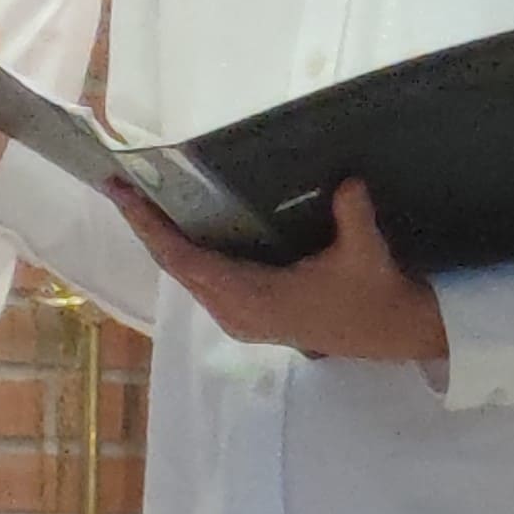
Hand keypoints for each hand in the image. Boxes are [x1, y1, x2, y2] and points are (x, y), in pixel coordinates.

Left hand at [139, 179, 449, 362]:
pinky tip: (186, 230)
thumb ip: (351, 214)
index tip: (124, 195)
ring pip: (187, 276)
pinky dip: (187, 255)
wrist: (389, 332)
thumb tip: (345, 180)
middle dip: (149, 227)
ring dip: (165, 241)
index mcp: (251, 298)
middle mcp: (233, 312)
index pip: (185, 260)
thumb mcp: (364, 253)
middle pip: (176, 267)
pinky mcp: (246, 316)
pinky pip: (202, 281)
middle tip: (125, 187)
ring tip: (147, 203)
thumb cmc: (371, 296)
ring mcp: (237, 318)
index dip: (151, 227)